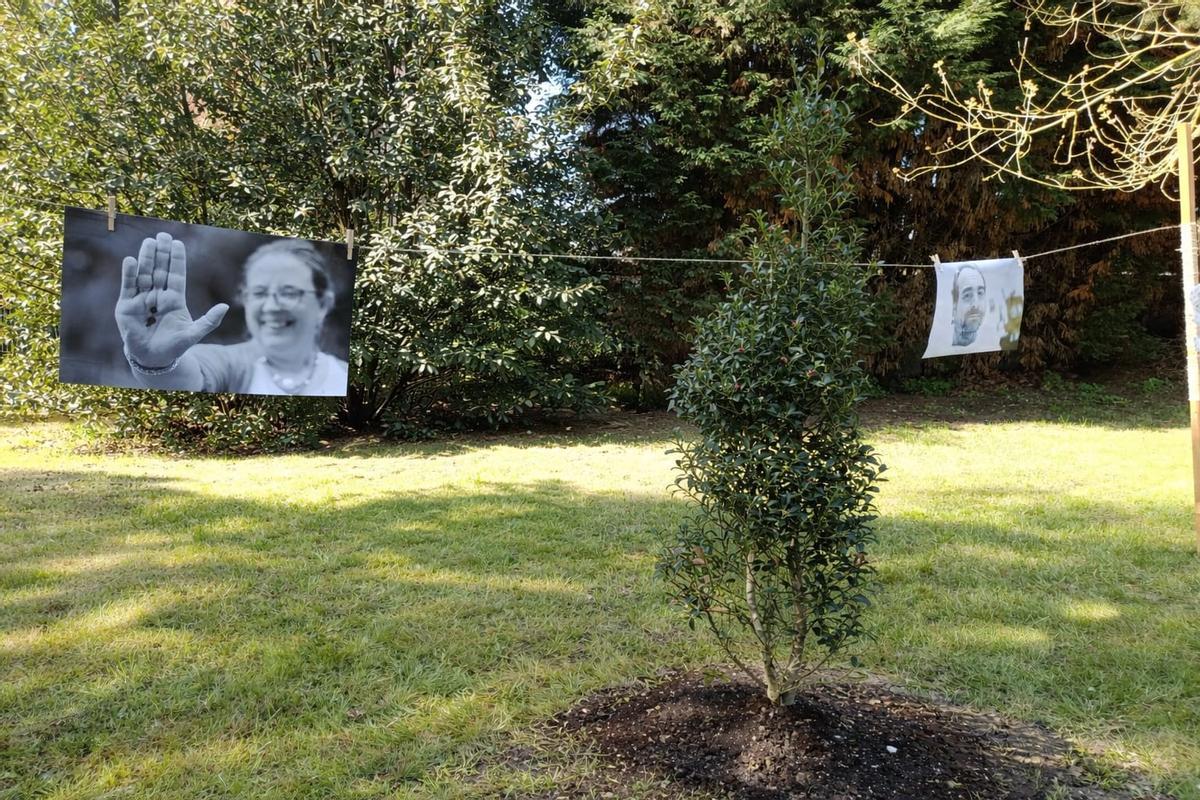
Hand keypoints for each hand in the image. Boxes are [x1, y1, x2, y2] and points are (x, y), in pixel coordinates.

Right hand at [115, 232, 228, 367]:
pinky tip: (131, 260)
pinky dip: (129, 274)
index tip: (177, 243)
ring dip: (146, 258)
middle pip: (160, 270)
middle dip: (161, 253)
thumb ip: (209, 321)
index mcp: (174, 300)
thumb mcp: (194, 334)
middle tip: (162, 235)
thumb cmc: (174, 346)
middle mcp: (157, 296)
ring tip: (149, 242)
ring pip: (144, 275)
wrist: (154, 359)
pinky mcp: (126, 307)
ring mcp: (142, 300)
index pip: (176, 275)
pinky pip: (128, 287)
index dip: (176, 260)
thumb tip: (225, 307)